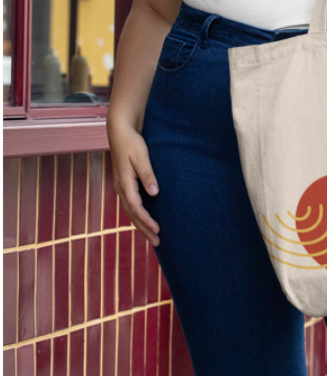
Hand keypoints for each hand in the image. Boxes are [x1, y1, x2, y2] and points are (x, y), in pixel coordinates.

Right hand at [108, 124, 160, 246]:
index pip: (136, 207)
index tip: (158, 229)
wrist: (120, 132)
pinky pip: (130, 205)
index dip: (146, 220)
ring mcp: (121, 187)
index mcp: (124, 183)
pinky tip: (145, 220)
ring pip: (130, 211)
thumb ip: (147, 175)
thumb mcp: (141, 156)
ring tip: (152, 237)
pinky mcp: (124, 184)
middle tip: (158, 242)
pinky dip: (137, 216)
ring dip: (140, 225)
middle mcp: (121, 188)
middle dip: (144, 229)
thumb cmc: (132, 142)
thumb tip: (154, 193)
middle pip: (132, 214)